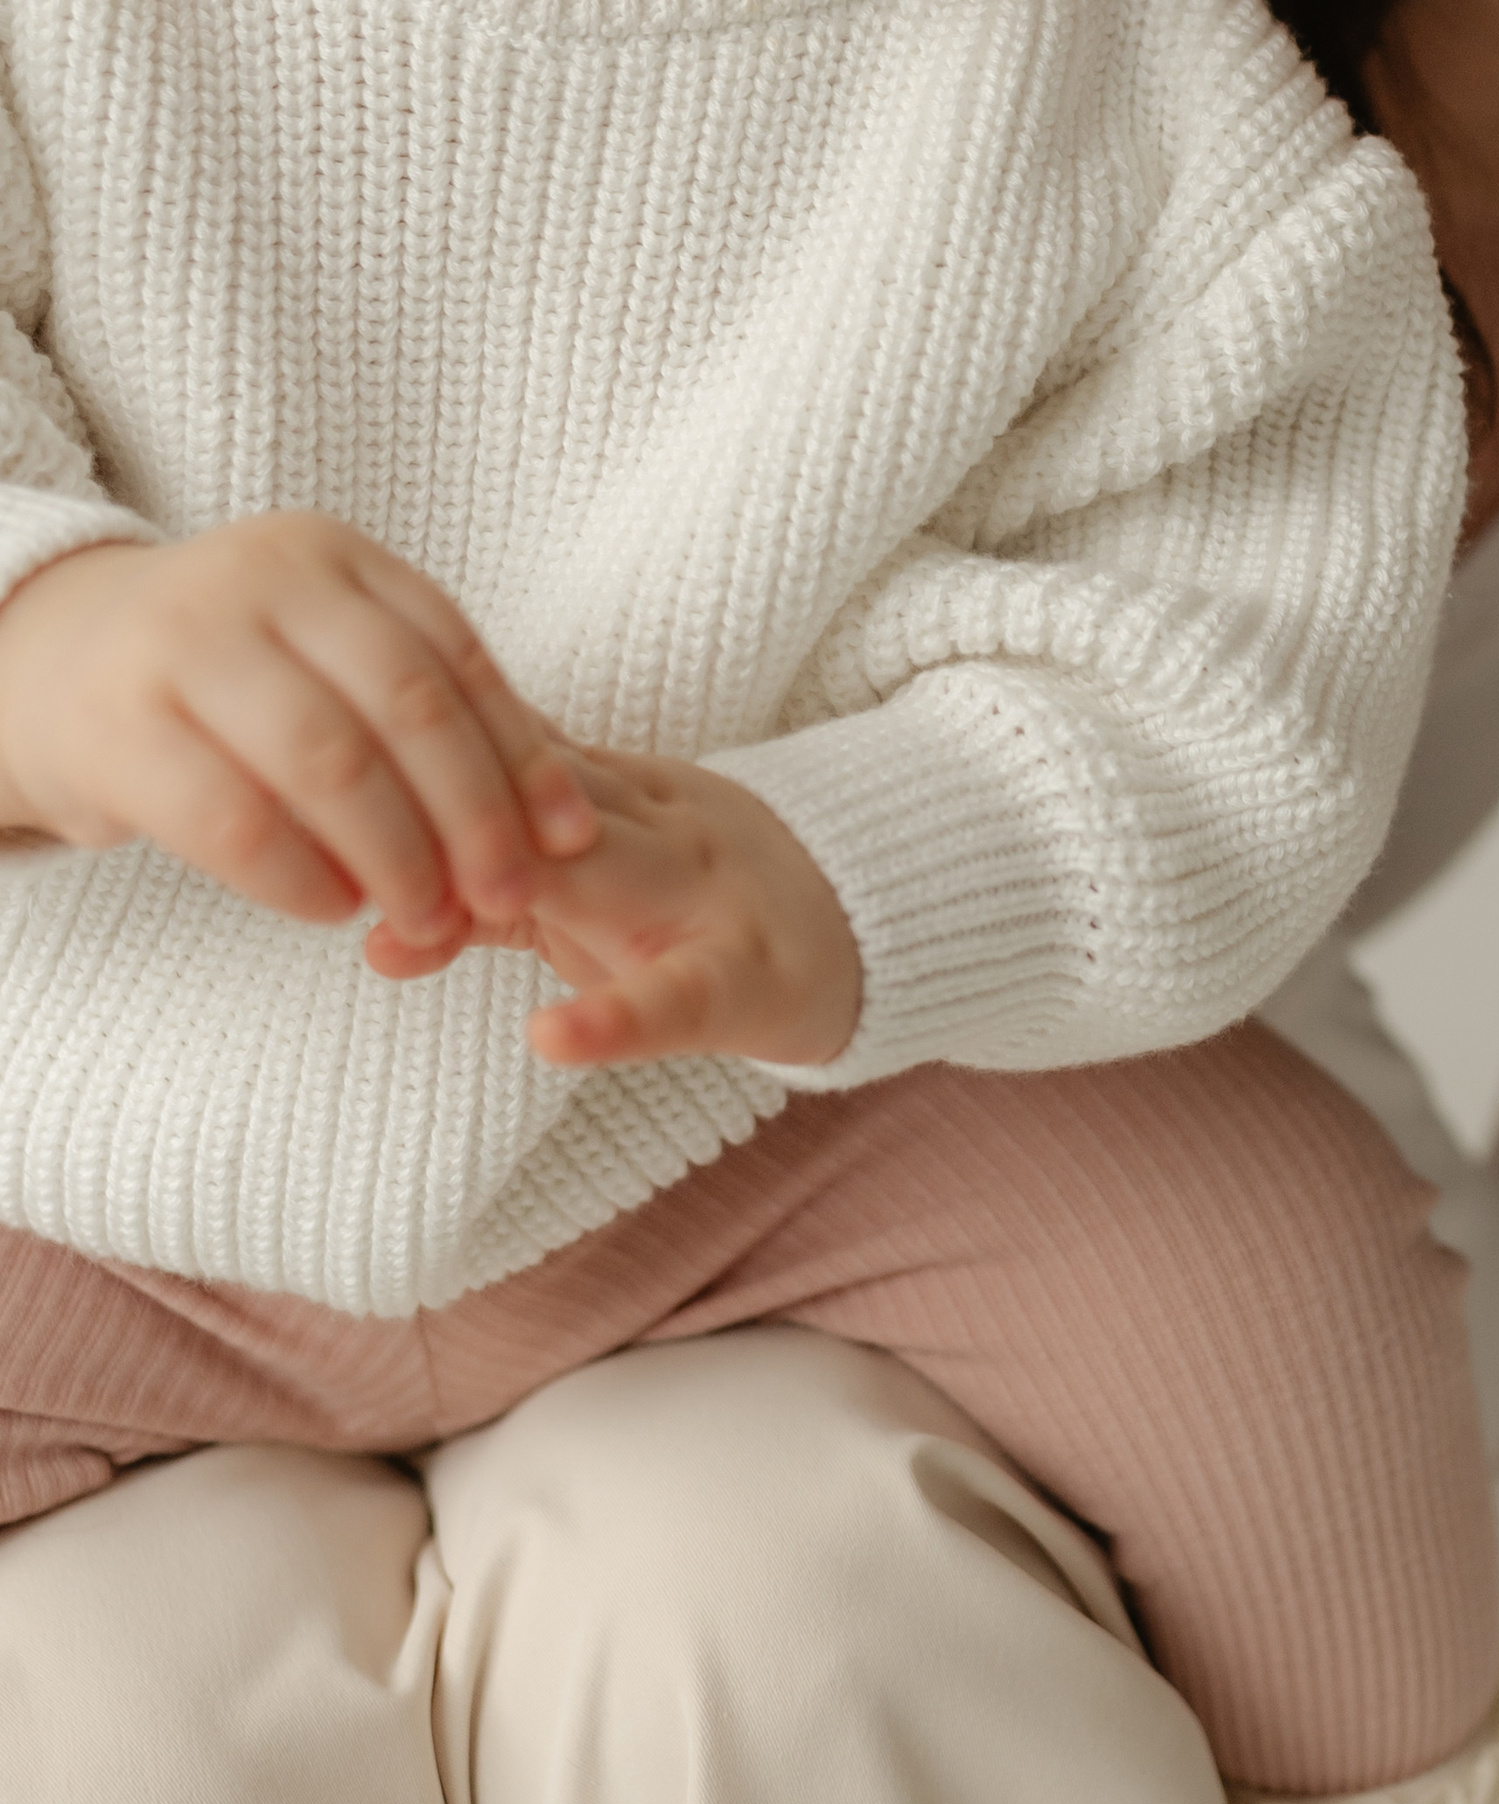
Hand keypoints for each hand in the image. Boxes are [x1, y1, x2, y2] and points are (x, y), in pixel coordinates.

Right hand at [0, 518, 595, 947]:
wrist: (45, 662)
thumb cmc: (224, 678)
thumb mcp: (322, 654)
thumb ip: (425, 710)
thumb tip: (556, 819)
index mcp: (333, 557)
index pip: (457, 656)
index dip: (523, 753)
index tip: (568, 838)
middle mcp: (262, 580)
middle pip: (407, 706)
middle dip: (473, 814)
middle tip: (507, 895)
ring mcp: (182, 646)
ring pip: (328, 763)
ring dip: (396, 856)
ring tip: (427, 917)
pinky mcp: (117, 727)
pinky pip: (232, 820)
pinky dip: (300, 878)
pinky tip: (333, 909)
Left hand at [370, 743, 863, 1071]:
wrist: (860, 928)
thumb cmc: (702, 903)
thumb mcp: (609, 874)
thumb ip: (498, 898)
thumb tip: (372, 929)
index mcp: (625, 796)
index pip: (515, 765)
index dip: (428, 777)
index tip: (333, 798)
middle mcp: (662, 828)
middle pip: (547, 806)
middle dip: (451, 828)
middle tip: (356, 858)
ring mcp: (706, 897)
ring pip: (607, 872)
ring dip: (515, 890)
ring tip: (425, 925)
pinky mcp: (746, 981)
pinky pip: (680, 999)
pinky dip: (617, 1017)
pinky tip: (551, 1037)